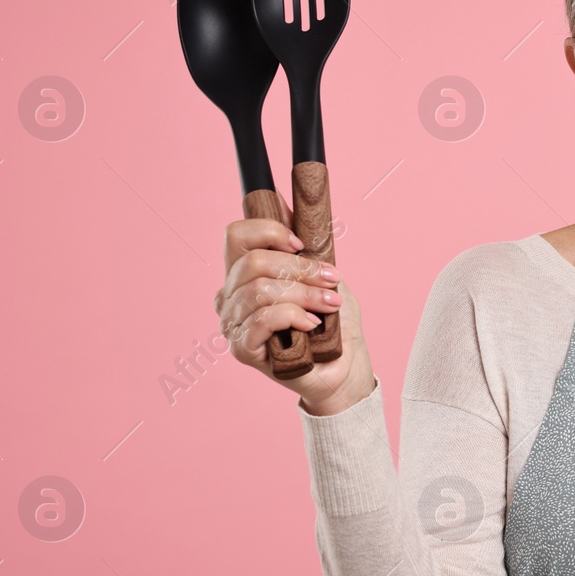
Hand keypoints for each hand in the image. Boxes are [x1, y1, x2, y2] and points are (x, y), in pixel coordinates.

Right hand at [214, 194, 375, 413]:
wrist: (344, 369)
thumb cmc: (334, 324)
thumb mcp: (325, 278)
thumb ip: (307, 249)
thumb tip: (295, 206)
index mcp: (244, 274)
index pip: (236, 235)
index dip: (269, 231)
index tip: (302, 245)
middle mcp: (230, 296)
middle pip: (253, 263)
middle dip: (300, 269)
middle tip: (331, 281)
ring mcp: (233, 323)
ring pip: (260, 291)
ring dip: (304, 294)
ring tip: (330, 305)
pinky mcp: (242, 350)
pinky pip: (261, 319)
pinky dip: (292, 316)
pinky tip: (311, 324)